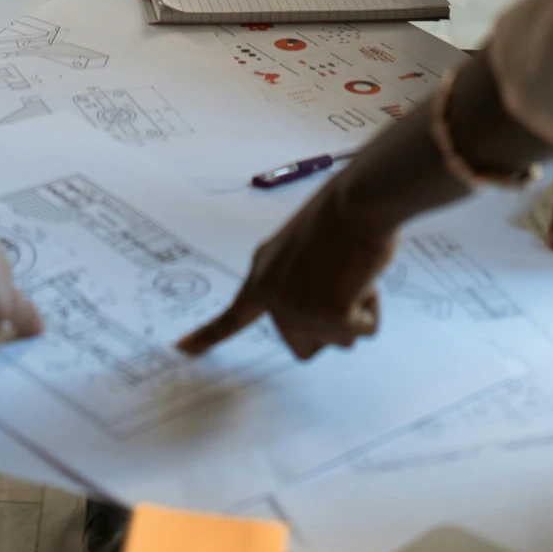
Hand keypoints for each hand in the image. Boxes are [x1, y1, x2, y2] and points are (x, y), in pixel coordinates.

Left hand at [176, 180, 395, 361]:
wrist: (356, 202)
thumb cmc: (341, 219)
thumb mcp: (300, 253)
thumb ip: (295, 284)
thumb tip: (314, 318)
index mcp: (262, 273)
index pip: (233, 314)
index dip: (209, 335)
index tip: (181, 349)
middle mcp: (273, 295)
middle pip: (303, 347)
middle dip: (329, 328)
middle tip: (341, 287)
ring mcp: (297, 308)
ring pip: (337, 341)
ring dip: (354, 316)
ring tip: (353, 274)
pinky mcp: (328, 315)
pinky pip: (360, 333)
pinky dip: (371, 313)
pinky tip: (363, 281)